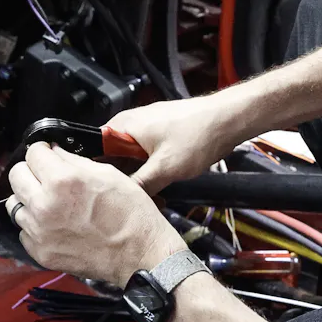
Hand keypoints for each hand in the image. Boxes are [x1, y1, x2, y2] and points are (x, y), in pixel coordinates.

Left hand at [6, 142, 186, 287]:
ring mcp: (39, 232)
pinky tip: (55, 224)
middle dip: (30, 171)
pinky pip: (24, 230)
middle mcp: (44, 206)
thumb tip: (54, 152)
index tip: (47, 155)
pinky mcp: (40, 252)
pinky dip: (35, 225)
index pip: (32, 153)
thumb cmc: (131, 214)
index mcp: (62, 181)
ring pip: (16, 204)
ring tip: (52, 203)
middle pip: (16, 176)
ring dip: (30, 199)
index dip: (42, 150)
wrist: (140, 255)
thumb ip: (74, 161)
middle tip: (46, 176)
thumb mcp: (108, 174)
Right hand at [105, 98, 240, 194]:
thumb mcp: (165, 168)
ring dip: (137, 179)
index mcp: (122, 126)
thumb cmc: (199, 133)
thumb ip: (140, 186)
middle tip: (131, 200)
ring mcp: (144, 130)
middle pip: (111, 159)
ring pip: (128, 161)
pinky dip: (149, 172)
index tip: (105, 192)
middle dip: (121, 181)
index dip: (98, 175)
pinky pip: (143, 157)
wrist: (228, 120)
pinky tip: (158, 187)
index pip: (93, 152)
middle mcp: (129, 125)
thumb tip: (123, 200)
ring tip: (148, 195)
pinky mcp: (158, 136)